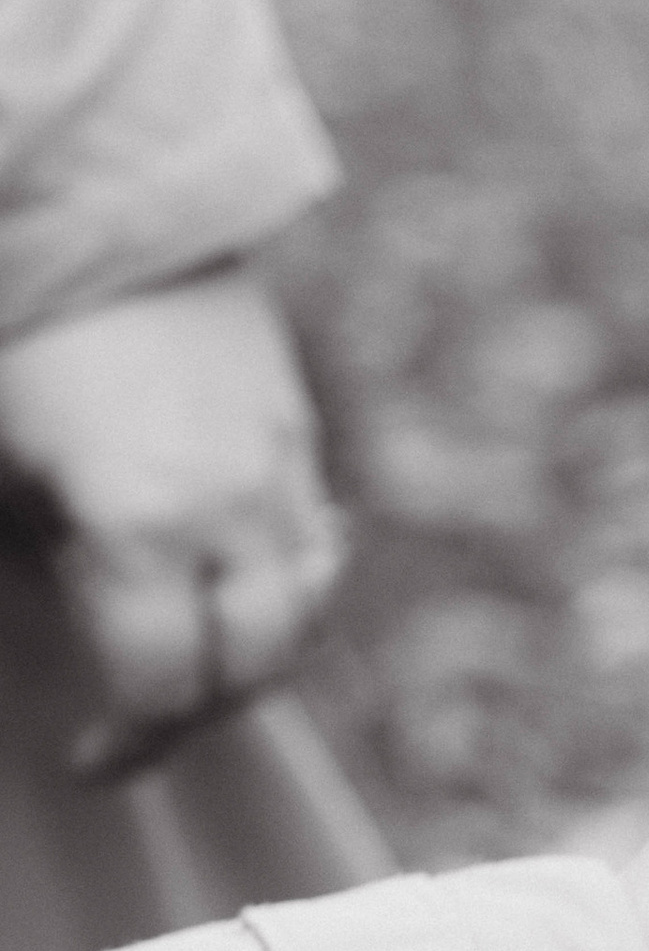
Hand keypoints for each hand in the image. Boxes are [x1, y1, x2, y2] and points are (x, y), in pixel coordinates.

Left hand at [0, 264, 344, 724]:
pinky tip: (236, 590)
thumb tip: (48, 614)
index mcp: (141, 523)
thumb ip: (33, 556)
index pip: (162, 684)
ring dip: (252, 658)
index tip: (89, 764)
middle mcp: (230, 511)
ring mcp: (277, 470)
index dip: (128, 742)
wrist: (98, 186)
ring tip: (195, 665)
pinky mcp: (295, 433)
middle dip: (194, 714)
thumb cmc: (22, 333)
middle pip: (250, 669)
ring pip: (301, 615)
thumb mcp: (1, 467)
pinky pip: (315, 548)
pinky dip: (284, 590)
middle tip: (138, 727)